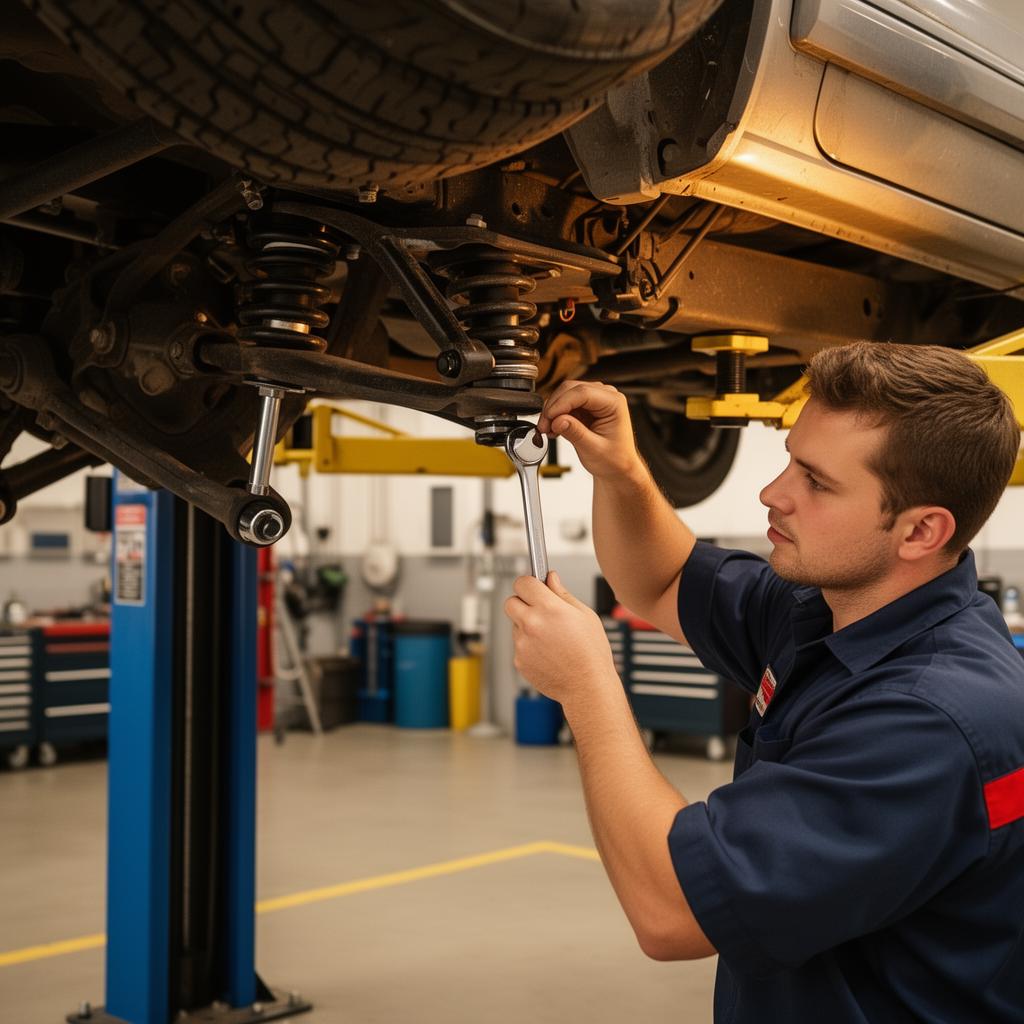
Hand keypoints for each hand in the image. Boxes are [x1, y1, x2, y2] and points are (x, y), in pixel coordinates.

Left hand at [503, 570, 619, 706]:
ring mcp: (522, 644)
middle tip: (538, 609)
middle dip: (522, 602)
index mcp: (548, 608)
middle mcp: (531, 624)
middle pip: (511, 602)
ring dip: (527, 626)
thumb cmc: (591, 653)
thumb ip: (563, 593)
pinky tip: (548, 653)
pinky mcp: (519, 661)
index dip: (529, 582)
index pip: (523, 582)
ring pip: (516, 625)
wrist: (587, 687)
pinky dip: (529, 646)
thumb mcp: (585, 615)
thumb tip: (551, 578)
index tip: (534, 586)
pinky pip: (519, 645)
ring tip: (552, 638)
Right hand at [537, 381, 639, 479]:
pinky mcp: (585, 406)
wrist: (617, 468)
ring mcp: (595, 399)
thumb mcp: (593, 449)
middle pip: (570, 389)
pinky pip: (564, 403)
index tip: (549, 418)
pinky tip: (553, 429)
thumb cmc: (614, 459)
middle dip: (553, 407)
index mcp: (614, 403)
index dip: (561, 403)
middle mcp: (606, 396)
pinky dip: (555, 415)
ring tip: (548, 430)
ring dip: (552, 411)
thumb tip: (557, 420)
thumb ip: (575, 433)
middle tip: (544, 427)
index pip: (582, 392)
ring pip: (564, 394)